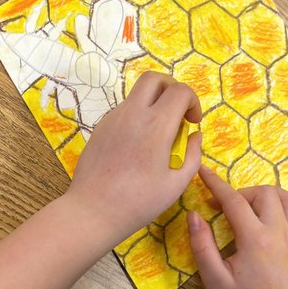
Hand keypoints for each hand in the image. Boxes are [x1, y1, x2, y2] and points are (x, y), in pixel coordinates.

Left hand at [64, 72, 201, 244]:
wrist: (93, 210)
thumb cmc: (138, 202)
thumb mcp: (176, 184)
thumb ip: (192, 156)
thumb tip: (195, 136)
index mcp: (156, 125)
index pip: (180, 90)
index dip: (193, 101)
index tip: (193, 123)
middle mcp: (133, 113)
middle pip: (154, 78)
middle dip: (171, 88)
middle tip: (177, 113)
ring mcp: (112, 118)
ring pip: (136, 94)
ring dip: (153, 103)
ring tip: (158, 133)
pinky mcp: (100, 127)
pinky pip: (123, 111)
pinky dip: (137, 116)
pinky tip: (138, 145)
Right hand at [187, 164, 287, 288]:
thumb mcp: (214, 281)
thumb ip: (202, 245)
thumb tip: (194, 215)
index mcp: (255, 239)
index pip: (234, 200)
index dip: (216, 184)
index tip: (203, 172)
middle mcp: (279, 232)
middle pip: (264, 192)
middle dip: (241, 192)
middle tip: (224, 209)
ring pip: (286, 197)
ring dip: (265, 195)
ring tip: (248, 209)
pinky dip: (282, 206)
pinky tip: (268, 218)